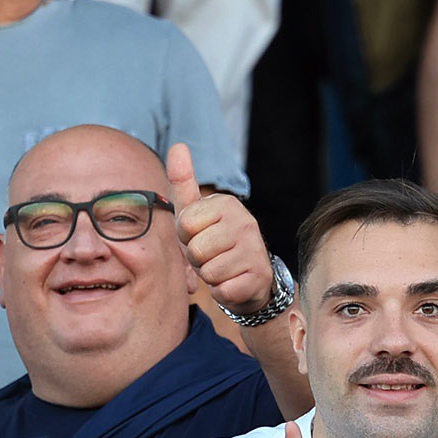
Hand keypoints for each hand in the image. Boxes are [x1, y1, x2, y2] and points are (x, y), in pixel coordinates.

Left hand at [167, 143, 277, 316]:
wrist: (249, 278)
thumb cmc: (214, 242)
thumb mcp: (195, 213)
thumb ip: (184, 181)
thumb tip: (178, 145)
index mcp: (226, 203)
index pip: (184, 225)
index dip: (186, 237)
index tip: (200, 236)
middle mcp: (245, 221)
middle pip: (195, 250)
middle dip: (198, 259)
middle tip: (212, 255)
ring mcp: (255, 249)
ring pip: (209, 272)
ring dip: (210, 276)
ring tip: (223, 268)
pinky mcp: (259, 276)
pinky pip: (223, 291)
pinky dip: (222, 292)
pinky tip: (233, 282)